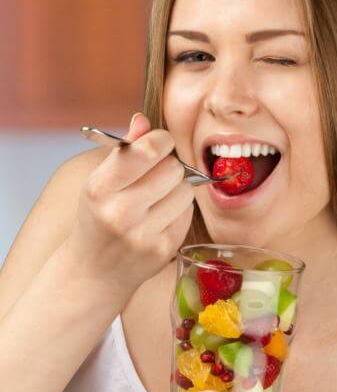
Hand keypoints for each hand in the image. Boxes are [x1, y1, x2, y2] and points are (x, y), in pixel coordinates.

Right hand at [60, 112, 194, 295]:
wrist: (93, 272)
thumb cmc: (98, 217)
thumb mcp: (100, 182)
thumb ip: (125, 150)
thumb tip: (144, 119)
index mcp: (99, 188)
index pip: (147, 150)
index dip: (161, 140)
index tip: (158, 143)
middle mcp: (120, 212)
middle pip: (174, 168)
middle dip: (169, 166)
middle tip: (155, 176)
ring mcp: (144, 234)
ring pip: (185, 190)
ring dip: (176, 189)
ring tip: (156, 199)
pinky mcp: (164, 249)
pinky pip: (188, 213)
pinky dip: (179, 210)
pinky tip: (160, 218)